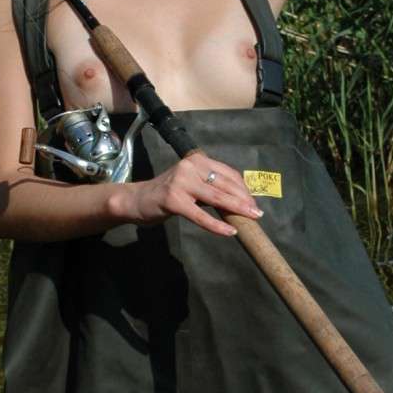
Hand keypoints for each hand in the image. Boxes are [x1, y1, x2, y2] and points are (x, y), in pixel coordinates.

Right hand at [120, 151, 260, 236]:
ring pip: (216, 197)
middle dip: (244, 199)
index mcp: (197, 160)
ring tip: (251, 219)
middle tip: (257, 213)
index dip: (243, 188)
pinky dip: (217, 225)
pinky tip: (229, 232)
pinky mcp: (173, 200)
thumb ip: (210, 186)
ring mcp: (181, 182)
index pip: (227, 173)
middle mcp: (190, 167)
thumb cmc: (166, 194)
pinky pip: (201, 215)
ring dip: (237, 209)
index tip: (253, 202)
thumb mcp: (190, 183)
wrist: (136, 200)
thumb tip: (239, 200)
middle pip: (225, 184)